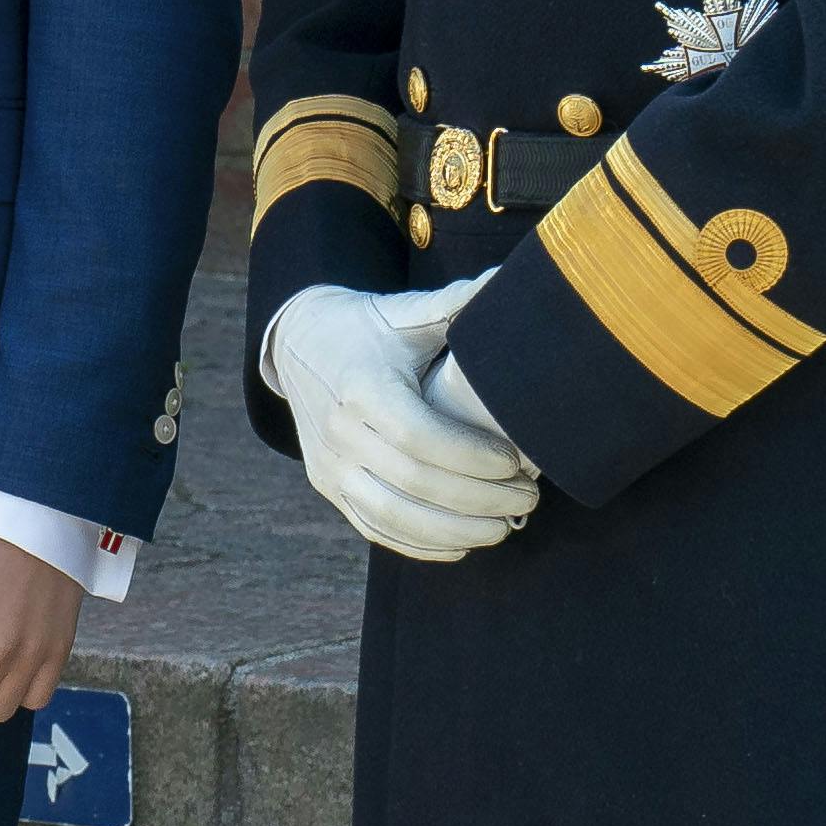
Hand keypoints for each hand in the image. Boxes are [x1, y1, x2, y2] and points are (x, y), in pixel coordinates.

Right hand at [266, 277, 541, 562]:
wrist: (298, 344)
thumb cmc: (369, 327)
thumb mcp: (407, 312)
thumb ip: (458, 303)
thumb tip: (511, 280)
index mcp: (362, 386)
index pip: (419, 437)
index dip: (471, 457)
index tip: (515, 464)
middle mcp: (338, 431)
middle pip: (412, 483)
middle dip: (478, 500)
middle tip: (527, 499)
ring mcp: (329, 464)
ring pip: (392, 516)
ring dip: (454, 531)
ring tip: (502, 528)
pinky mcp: (327, 486)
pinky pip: (373, 528)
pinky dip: (420, 545)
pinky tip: (461, 546)